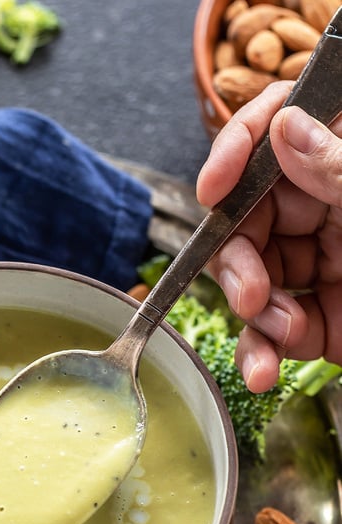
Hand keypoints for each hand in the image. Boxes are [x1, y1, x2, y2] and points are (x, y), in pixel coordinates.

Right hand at [196, 81, 341, 392]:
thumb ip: (340, 169)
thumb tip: (287, 129)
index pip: (280, 131)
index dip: (239, 150)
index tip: (216, 188)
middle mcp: (328, 209)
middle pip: (249, 217)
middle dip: (239, 260)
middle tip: (252, 294)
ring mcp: (320, 266)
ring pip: (250, 278)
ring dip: (253, 316)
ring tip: (281, 337)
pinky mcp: (317, 320)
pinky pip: (269, 332)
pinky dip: (259, 353)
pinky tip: (264, 371)